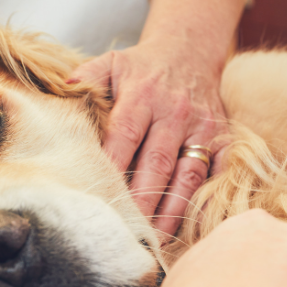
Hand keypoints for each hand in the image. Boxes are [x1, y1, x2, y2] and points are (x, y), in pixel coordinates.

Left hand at [70, 41, 228, 239]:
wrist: (190, 49)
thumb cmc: (141, 67)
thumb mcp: (111, 62)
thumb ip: (87, 78)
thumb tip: (62, 93)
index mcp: (142, 95)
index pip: (124, 135)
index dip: (112, 167)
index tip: (98, 196)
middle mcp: (174, 112)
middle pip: (157, 163)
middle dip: (141, 200)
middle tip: (126, 230)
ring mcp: (202, 127)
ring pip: (188, 174)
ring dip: (172, 209)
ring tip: (155, 238)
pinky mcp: (223, 138)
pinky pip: (220, 172)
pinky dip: (209, 199)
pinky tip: (194, 224)